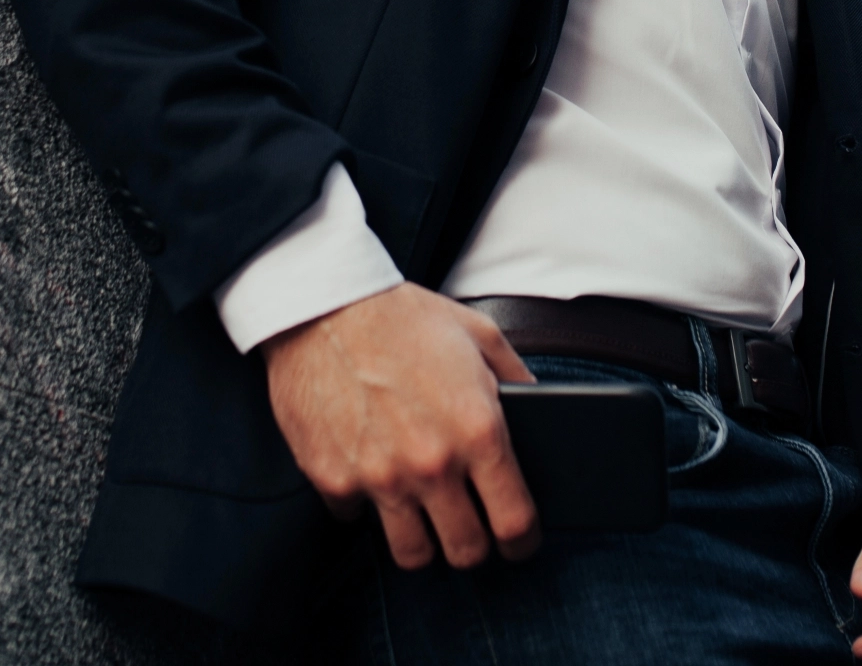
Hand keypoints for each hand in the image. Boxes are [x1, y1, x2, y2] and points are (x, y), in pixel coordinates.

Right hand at [262, 282, 539, 570]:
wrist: (324, 308)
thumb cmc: (403, 317)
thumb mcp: (478, 332)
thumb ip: (515, 373)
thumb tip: (536, 401)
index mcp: (477, 429)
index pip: (514, 519)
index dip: (523, 540)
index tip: (520, 542)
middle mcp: (432, 464)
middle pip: (466, 550)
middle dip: (477, 547)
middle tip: (473, 531)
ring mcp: (380, 478)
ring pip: (413, 554)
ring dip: (425, 542)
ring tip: (426, 519)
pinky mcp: (333, 481)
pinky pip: (356, 520)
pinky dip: (366, 507)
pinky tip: (372, 477)